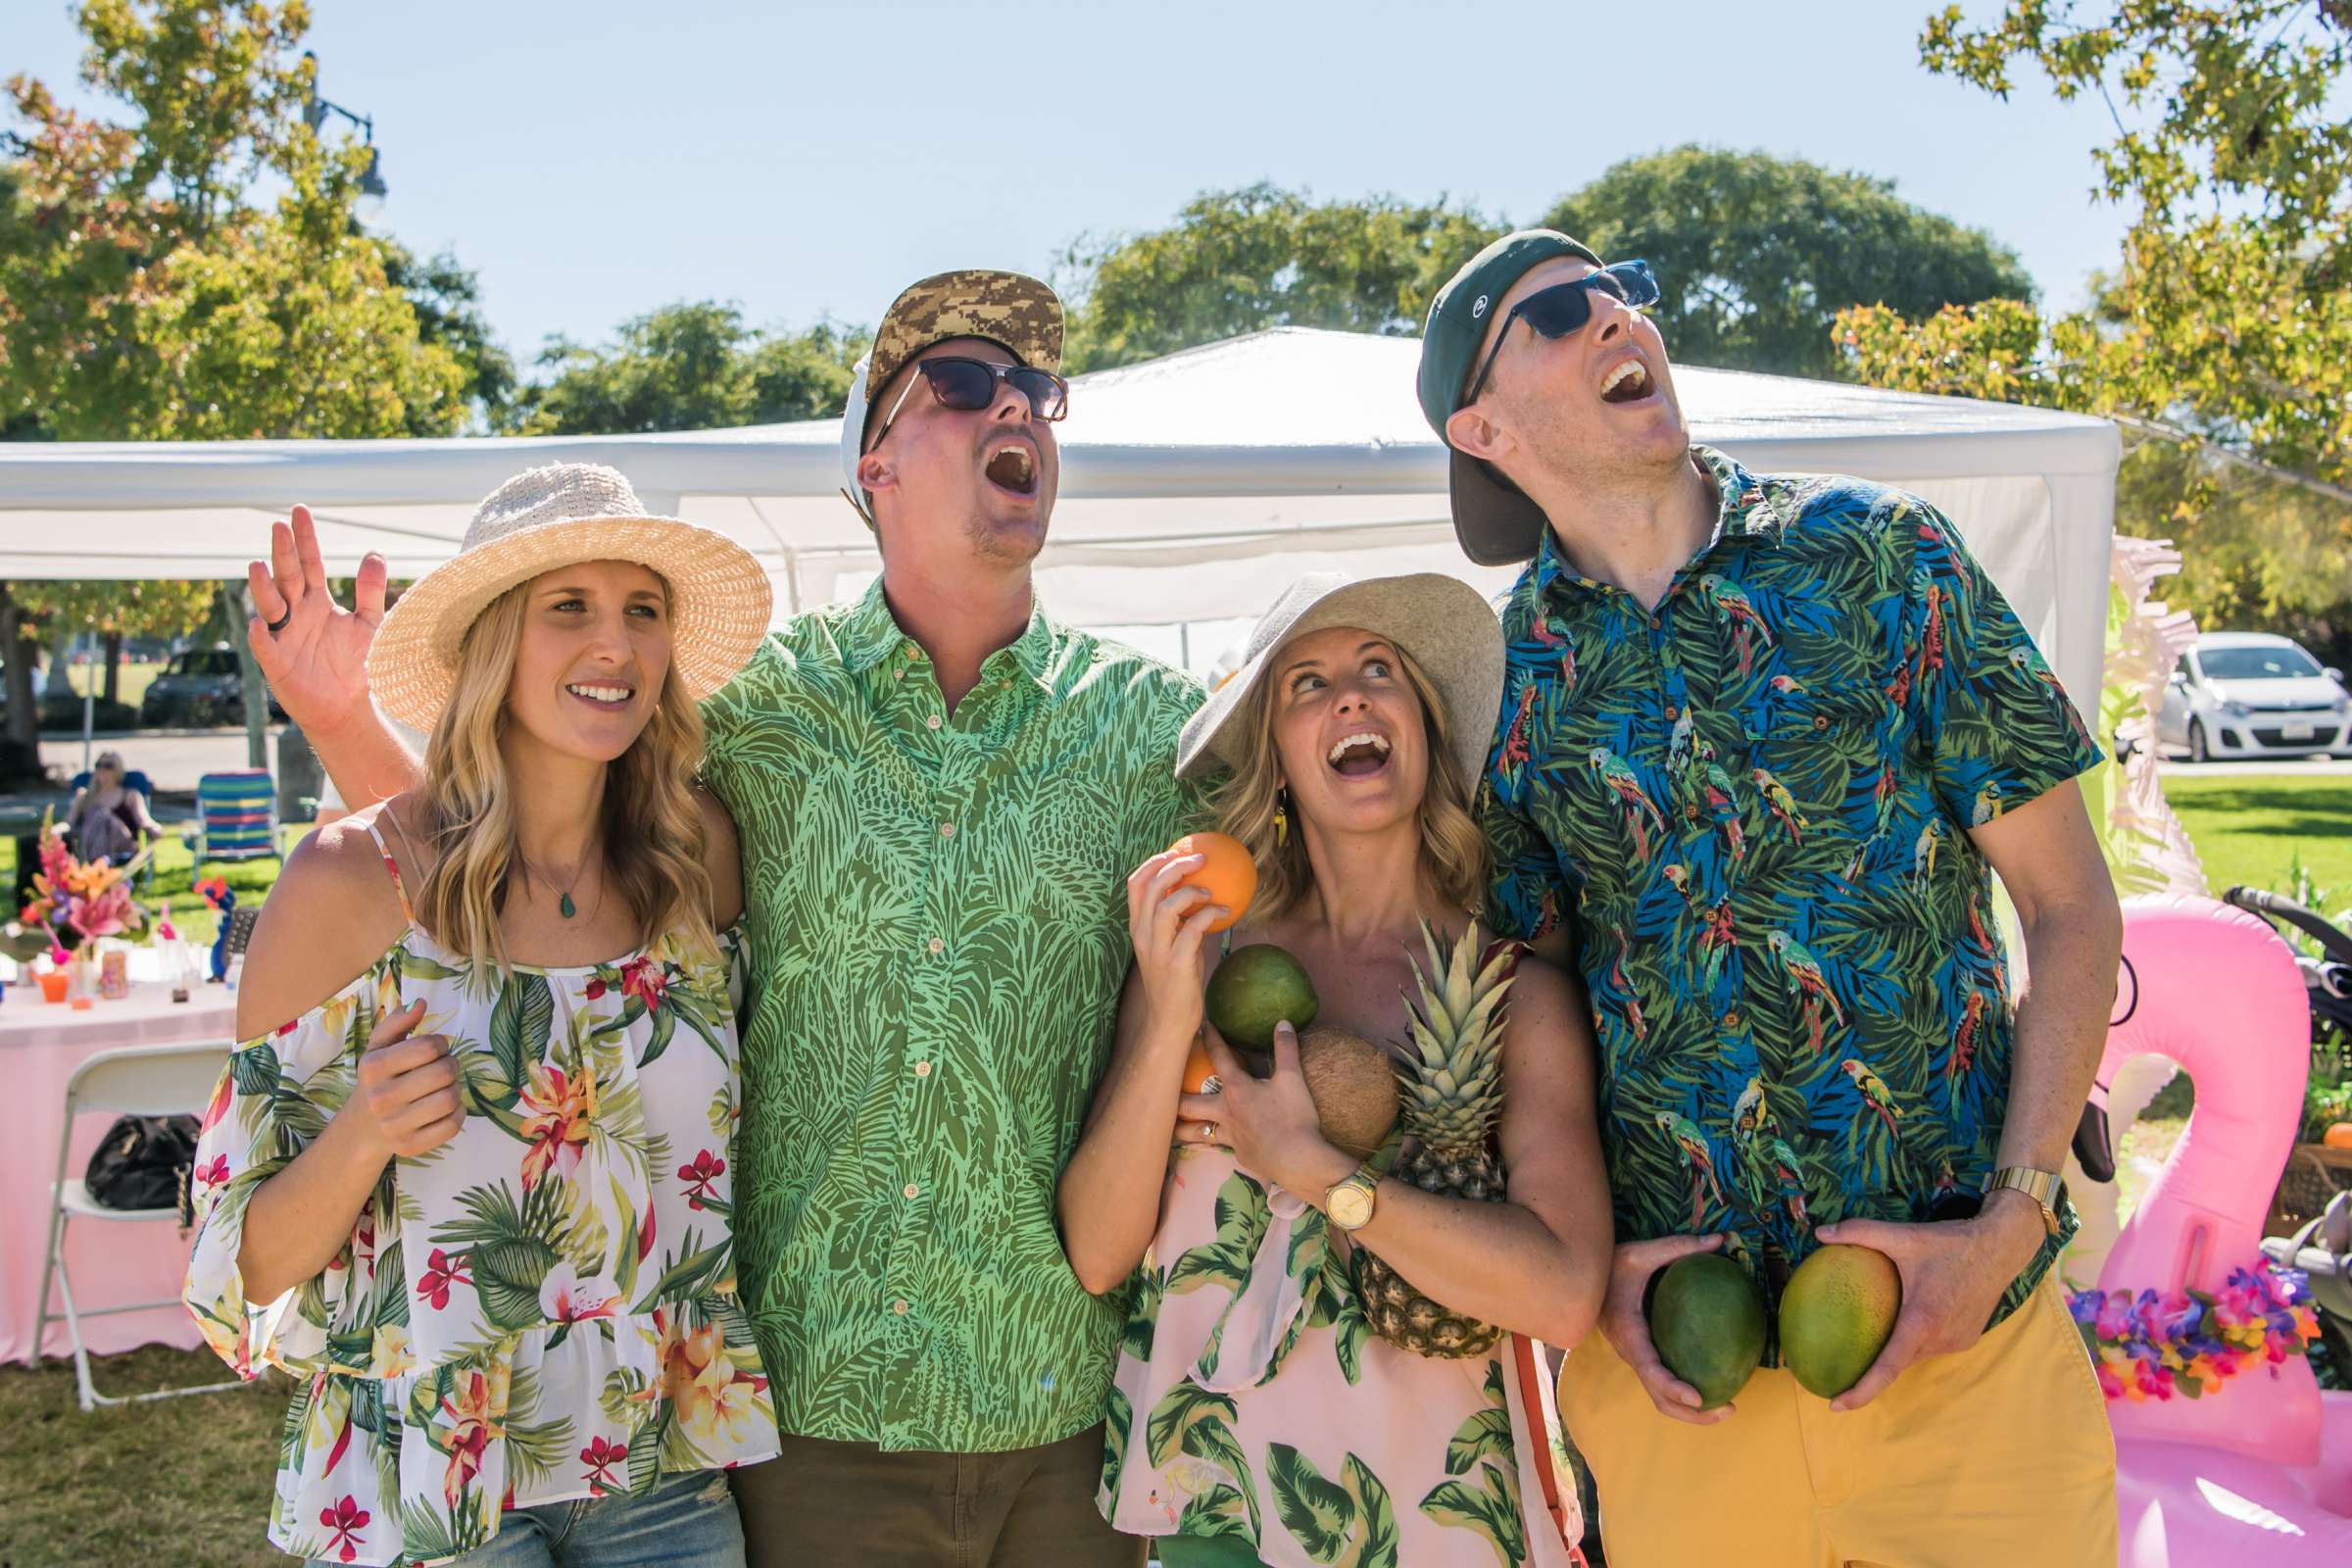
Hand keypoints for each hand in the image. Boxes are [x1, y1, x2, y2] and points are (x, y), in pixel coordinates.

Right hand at [246, 504, 387, 733]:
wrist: (346, 706)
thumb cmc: (354, 663)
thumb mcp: (368, 623)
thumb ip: (370, 590)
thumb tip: (375, 552)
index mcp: (316, 601)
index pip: (310, 563)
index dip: (305, 539)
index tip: (299, 511)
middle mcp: (296, 614)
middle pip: (288, 577)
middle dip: (283, 553)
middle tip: (279, 526)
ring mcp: (283, 636)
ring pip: (269, 606)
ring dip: (262, 587)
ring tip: (258, 565)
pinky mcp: (277, 663)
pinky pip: (265, 647)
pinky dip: (260, 636)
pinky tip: (258, 623)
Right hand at [342, 999, 462, 1161]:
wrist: (363, 1127)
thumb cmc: (379, 1079)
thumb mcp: (379, 1047)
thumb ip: (397, 1021)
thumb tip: (420, 1003)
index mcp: (374, 1067)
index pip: (429, 1047)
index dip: (442, 1044)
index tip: (436, 1049)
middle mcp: (381, 1098)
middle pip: (445, 1073)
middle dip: (451, 1065)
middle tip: (444, 1068)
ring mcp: (394, 1125)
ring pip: (450, 1099)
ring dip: (456, 1089)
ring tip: (444, 1087)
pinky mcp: (410, 1146)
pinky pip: (452, 1126)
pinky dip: (457, 1113)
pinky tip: (445, 1109)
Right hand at [1124, 847, 1222, 1046]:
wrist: (1169, 1021)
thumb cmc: (1175, 980)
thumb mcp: (1171, 944)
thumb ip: (1178, 920)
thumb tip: (1202, 892)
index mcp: (1138, 928)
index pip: (1134, 885)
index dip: (1153, 862)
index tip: (1174, 851)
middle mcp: (1143, 936)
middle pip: (1151, 888)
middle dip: (1176, 866)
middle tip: (1200, 860)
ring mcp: (1157, 950)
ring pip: (1167, 906)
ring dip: (1192, 892)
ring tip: (1210, 892)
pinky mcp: (1176, 964)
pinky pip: (1193, 929)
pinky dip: (1210, 914)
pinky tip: (1225, 912)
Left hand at [1174, 1022, 1348, 1197]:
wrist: (1297, 1161)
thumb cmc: (1293, 1117)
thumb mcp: (1292, 1079)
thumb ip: (1286, 1049)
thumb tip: (1283, 1023)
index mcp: (1236, 1089)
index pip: (1219, 1058)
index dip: (1210, 1039)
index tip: (1201, 1027)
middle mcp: (1225, 1112)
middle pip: (1189, 1104)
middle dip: (1174, 1096)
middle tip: (1159, 1092)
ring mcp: (1230, 1137)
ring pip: (1196, 1132)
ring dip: (1182, 1128)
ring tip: (1170, 1128)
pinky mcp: (1240, 1155)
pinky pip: (1223, 1145)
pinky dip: (1218, 1140)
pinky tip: (1222, 1141)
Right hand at [1594, 1231, 1731, 1424]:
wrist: (1579, 1279)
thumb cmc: (1610, 1266)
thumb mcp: (1640, 1253)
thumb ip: (1678, 1247)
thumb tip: (1719, 1241)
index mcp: (1628, 1333)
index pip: (1650, 1369)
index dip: (1672, 1387)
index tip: (1699, 1397)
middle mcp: (1631, 1354)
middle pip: (1659, 1398)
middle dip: (1693, 1414)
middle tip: (1730, 1408)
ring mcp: (1635, 1359)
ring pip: (1660, 1398)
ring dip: (1691, 1412)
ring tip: (1726, 1407)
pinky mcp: (1642, 1357)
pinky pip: (1662, 1385)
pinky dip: (1684, 1395)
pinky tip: (1712, 1383)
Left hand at [1817, 1197, 2046, 1410]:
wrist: (2001, 1247)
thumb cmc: (1950, 1243)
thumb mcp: (1904, 1236)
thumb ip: (1860, 1232)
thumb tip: (1820, 1233)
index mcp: (1923, 1321)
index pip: (1887, 1367)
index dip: (1861, 1391)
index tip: (1836, 1406)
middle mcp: (1941, 1339)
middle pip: (1898, 1365)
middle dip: (1869, 1377)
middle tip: (1837, 1377)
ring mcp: (1957, 1342)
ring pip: (1915, 1356)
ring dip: (1894, 1355)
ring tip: (1863, 1351)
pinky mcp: (1967, 1339)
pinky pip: (1931, 1347)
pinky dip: (1913, 1341)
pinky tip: (1899, 1325)